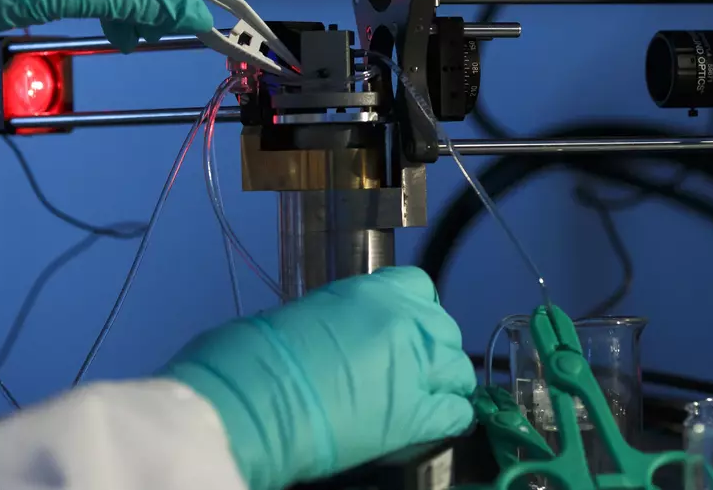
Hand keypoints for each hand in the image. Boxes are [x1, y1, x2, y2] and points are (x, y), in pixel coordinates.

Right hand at [163, 267, 475, 489]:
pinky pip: (457, 413)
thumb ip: (348, 318)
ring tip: (420, 401)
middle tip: (408, 372)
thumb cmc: (259, 356)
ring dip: (444, 385)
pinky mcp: (416, 415)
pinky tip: (430, 424)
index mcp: (376, 291)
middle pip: (445, 332)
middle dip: (432, 351)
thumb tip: (352, 333)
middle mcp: (405, 322)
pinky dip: (448, 419)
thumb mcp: (311, 313)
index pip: (421, 288)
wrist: (253, 399)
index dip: (416, 312)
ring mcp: (417, 368)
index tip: (403, 330)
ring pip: (459, 373)